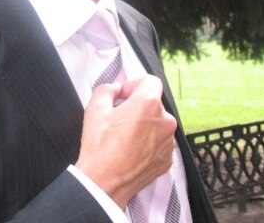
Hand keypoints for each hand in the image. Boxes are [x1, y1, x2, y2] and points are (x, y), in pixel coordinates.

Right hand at [75, 75, 176, 208]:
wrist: (104, 182)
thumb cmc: (99, 147)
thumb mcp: (95, 107)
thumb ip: (107, 88)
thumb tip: (115, 88)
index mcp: (149, 104)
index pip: (151, 81)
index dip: (134, 84)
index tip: (123, 95)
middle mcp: (165, 121)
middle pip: (154, 103)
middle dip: (137, 106)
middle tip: (119, 117)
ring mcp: (168, 143)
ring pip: (158, 124)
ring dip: (144, 125)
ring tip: (124, 137)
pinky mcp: (167, 160)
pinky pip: (159, 143)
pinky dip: (148, 143)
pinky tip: (130, 150)